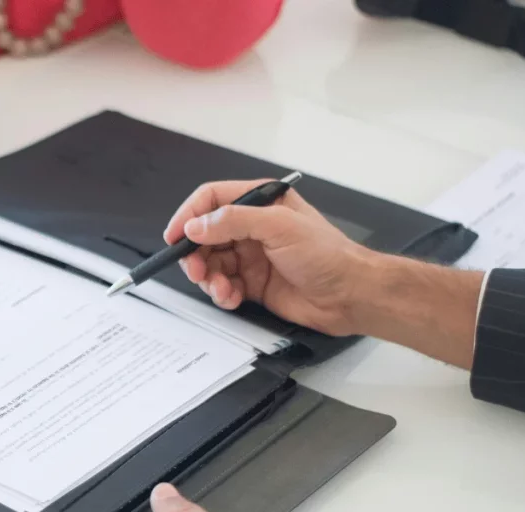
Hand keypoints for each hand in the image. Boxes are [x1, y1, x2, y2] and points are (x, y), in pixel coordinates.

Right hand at [164, 180, 372, 335]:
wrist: (350, 295)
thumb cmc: (327, 255)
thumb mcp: (279, 227)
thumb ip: (234, 221)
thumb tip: (196, 225)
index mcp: (260, 202)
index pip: (212, 200)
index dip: (188, 216)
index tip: (174, 236)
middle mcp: (252, 227)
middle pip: (205, 235)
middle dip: (195, 254)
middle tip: (196, 271)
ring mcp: (251, 256)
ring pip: (211, 263)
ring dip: (209, 278)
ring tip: (221, 289)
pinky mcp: (253, 283)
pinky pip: (223, 286)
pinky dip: (222, 294)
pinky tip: (232, 297)